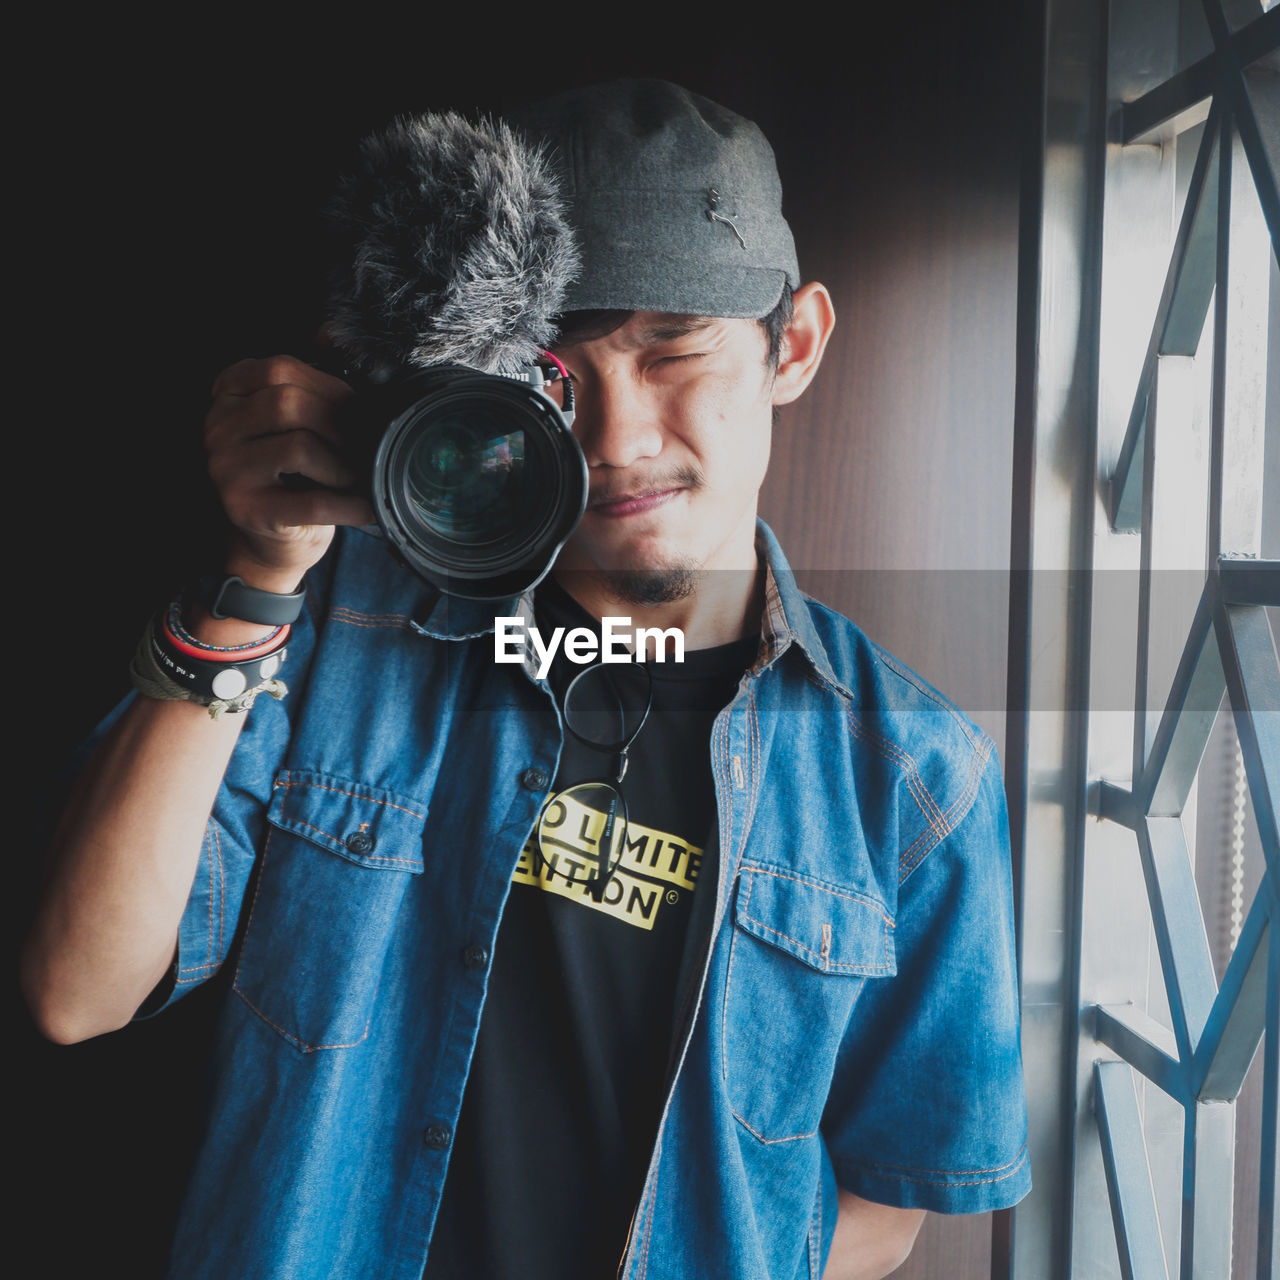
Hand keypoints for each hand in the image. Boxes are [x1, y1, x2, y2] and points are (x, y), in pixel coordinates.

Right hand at [204, 355, 374, 591]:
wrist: (274, 538)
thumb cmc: (295, 473)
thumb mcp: (298, 421)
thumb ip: (311, 380)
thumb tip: (332, 332)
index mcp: (228, 393)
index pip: (280, 369)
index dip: (331, 387)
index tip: (360, 411)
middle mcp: (216, 427)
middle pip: (289, 404)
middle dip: (340, 425)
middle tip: (368, 446)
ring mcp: (225, 468)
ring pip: (299, 447)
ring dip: (344, 465)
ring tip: (361, 477)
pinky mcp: (245, 509)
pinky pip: (311, 502)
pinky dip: (349, 504)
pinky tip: (367, 508)